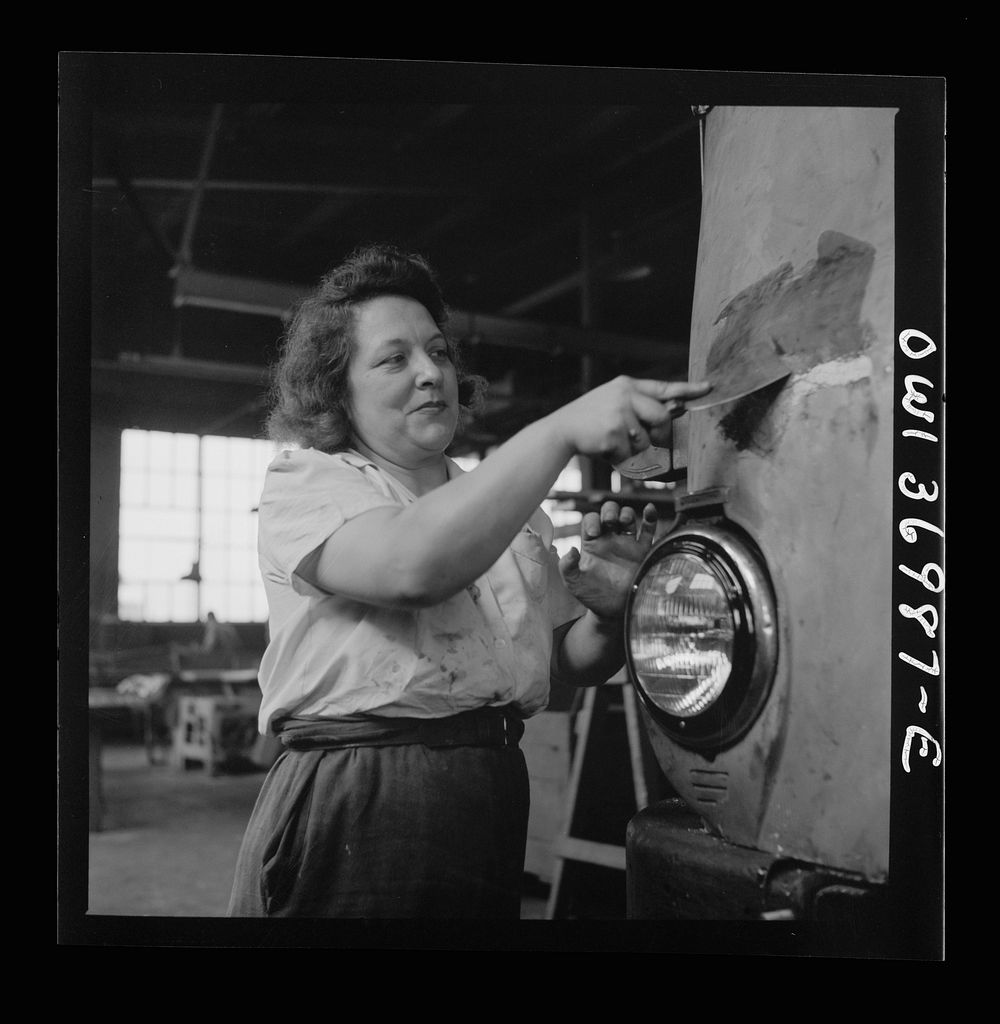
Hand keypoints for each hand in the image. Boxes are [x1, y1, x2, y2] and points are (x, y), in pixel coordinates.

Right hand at [550, 376, 711, 463]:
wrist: (559, 431)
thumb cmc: (589, 421)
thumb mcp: (614, 403)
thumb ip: (640, 406)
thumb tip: (676, 409)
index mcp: (626, 385)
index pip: (663, 386)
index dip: (687, 388)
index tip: (707, 387)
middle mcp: (624, 395)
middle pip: (662, 416)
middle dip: (660, 435)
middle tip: (649, 444)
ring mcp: (618, 413)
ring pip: (646, 441)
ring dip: (634, 452)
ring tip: (613, 446)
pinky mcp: (613, 432)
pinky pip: (630, 454)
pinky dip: (621, 460)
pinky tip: (605, 451)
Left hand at [558, 501, 658, 621]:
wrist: (612, 611)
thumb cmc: (591, 596)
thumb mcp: (573, 583)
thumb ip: (567, 566)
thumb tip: (572, 550)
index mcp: (592, 544)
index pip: (591, 520)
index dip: (592, 520)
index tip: (594, 532)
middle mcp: (609, 540)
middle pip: (610, 513)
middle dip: (610, 511)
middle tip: (609, 521)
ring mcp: (627, 544)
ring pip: (629, 518)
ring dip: (627, 513)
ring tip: (625, 522)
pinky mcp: (642, 552)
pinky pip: (648, 531)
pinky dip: (650, 518)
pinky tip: (649, 509)